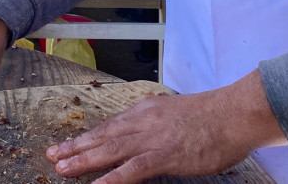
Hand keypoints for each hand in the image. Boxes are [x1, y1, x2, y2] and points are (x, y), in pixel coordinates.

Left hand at [46, 70, 286, 182]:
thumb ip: (159, 124)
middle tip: (52, 155)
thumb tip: (151, 136)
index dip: (88, 136)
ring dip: (84, 160)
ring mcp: (152, 138)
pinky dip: (112, 179)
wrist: (236, 113)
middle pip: (103, 135)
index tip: (70, 143)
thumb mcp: (178, 114)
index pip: (111, 125)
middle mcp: (143, 121)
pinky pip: (133, 170)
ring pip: (110, 150)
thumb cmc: (215, 117)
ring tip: (61, 168)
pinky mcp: (165, 155)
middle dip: (76, 147)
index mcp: (147, 110)